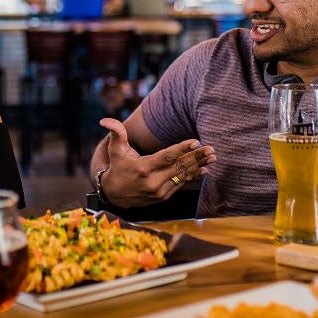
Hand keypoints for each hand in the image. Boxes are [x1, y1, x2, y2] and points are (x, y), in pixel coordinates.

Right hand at [96, 118, 214, 207]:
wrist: (114, 194)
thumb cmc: (118, 166)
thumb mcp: (116, 149)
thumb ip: (116, 133)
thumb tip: (105, 120)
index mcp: (144, 168)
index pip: (167, 157)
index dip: (182, 149)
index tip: (197, 141)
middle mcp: (153, 182)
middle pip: (179, 167)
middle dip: (197, 157)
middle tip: (212, 149)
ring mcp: (160, 191)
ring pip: (183, 176)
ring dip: (199, 166)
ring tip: (212, 157)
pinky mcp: (163, 197)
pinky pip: (181, 185)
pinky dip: (193, 177)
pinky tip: (204, 169)